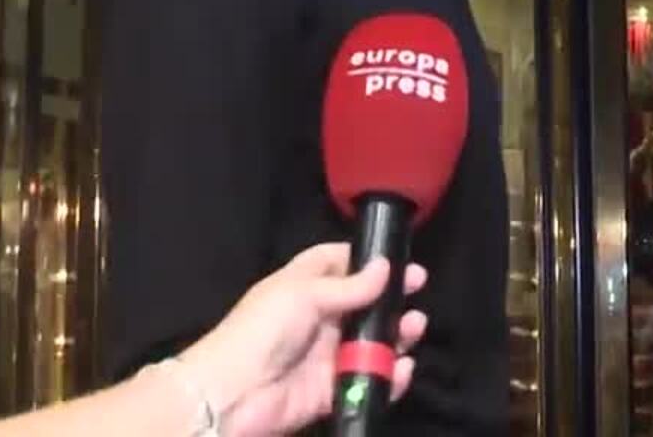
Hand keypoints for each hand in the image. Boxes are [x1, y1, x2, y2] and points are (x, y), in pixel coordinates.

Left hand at [164, 243, 427, 436]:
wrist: (235, 394)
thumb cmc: (263, 330)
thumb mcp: (302, 294)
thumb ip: (348, 286)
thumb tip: (384, 267)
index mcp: (302, 286)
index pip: (335, 262)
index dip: (365, 258)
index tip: (396, 258)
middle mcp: (317, 317)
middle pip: (362, 303)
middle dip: (391, 298)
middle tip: (418, 290)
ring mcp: (325, 354)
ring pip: (370, 342)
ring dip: (396, 334)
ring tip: (414, 327)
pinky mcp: (332, 388)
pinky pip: (366, 380)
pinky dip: (388, 375)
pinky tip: (402, 366)